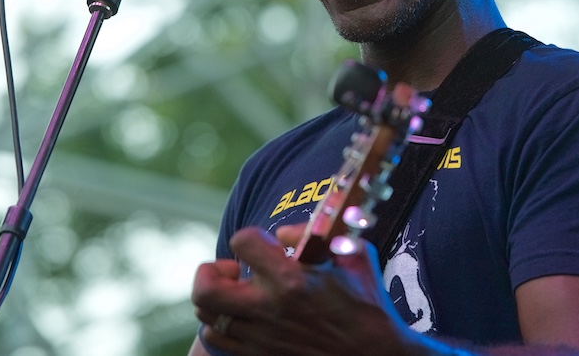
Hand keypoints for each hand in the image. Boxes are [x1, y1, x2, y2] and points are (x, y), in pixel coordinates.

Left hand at [192, 226, 422, 355]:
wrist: (373, 354)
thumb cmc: (366, 302)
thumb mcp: (352, 255)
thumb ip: (315, 235)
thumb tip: (283, 234)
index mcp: (291, 280)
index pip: (242, 242)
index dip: (250, 237)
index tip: (264, 244)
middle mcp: (269, 309)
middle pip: (205, 288)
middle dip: (211, 270)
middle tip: (232, 270)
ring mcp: (260, 338)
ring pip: (206, 316)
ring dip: (217, 299)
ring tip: (238, 294)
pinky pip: (215, 342)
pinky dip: (220, 326)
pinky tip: (241, 318)